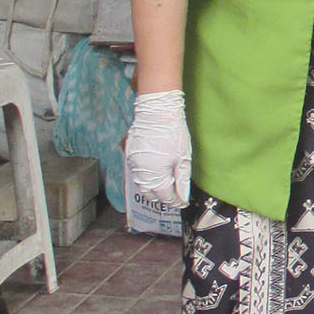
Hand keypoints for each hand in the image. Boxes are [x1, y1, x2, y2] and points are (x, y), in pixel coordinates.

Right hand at [125, 88, 192, 207]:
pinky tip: (154, 173)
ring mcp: (133, 164)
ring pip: (141, 184)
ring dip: (153, 187)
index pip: (165, 197)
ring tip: (165, 185)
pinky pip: (136, 173)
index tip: (182, 201)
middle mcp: (142, 172)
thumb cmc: (173, 132)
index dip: (175, 201)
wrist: (157, 111)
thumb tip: (182, 196)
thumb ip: (182, 180)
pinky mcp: (129, 155)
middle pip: (151, 194)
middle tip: (173, 195)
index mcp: (157, 175)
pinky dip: (145, 177)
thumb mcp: (184, 158)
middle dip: (162, 197)